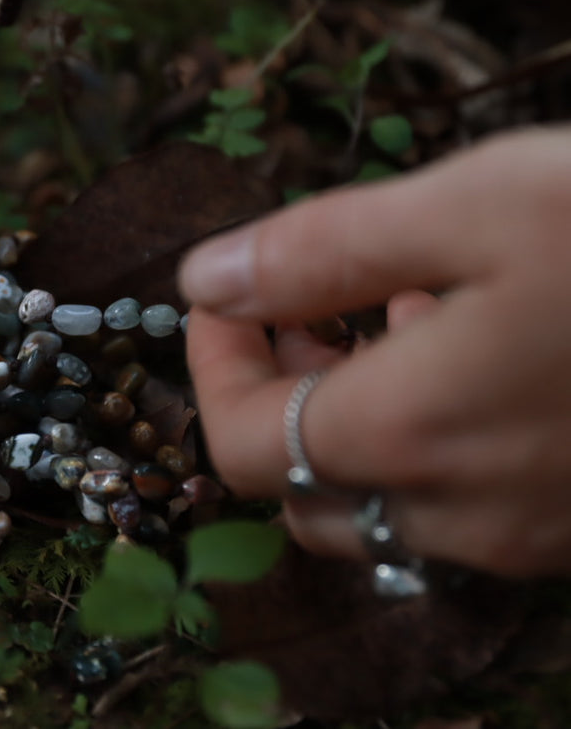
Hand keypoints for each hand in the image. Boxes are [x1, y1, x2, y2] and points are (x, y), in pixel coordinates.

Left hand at [178, 126, 570, 576]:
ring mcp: (535, 531)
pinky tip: (482, 334)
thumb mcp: (473, 205)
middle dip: (278, 392)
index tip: (224, 291)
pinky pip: (468, 501)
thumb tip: (203, 277)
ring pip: (383, 500)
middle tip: (301, 302)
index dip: (209, 364)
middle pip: (302, 485)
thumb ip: (319, 250)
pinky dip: (434, 431)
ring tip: (401, 299)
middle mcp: (466, 511)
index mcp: (414, 434)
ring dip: (356, 411)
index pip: (239, 442)